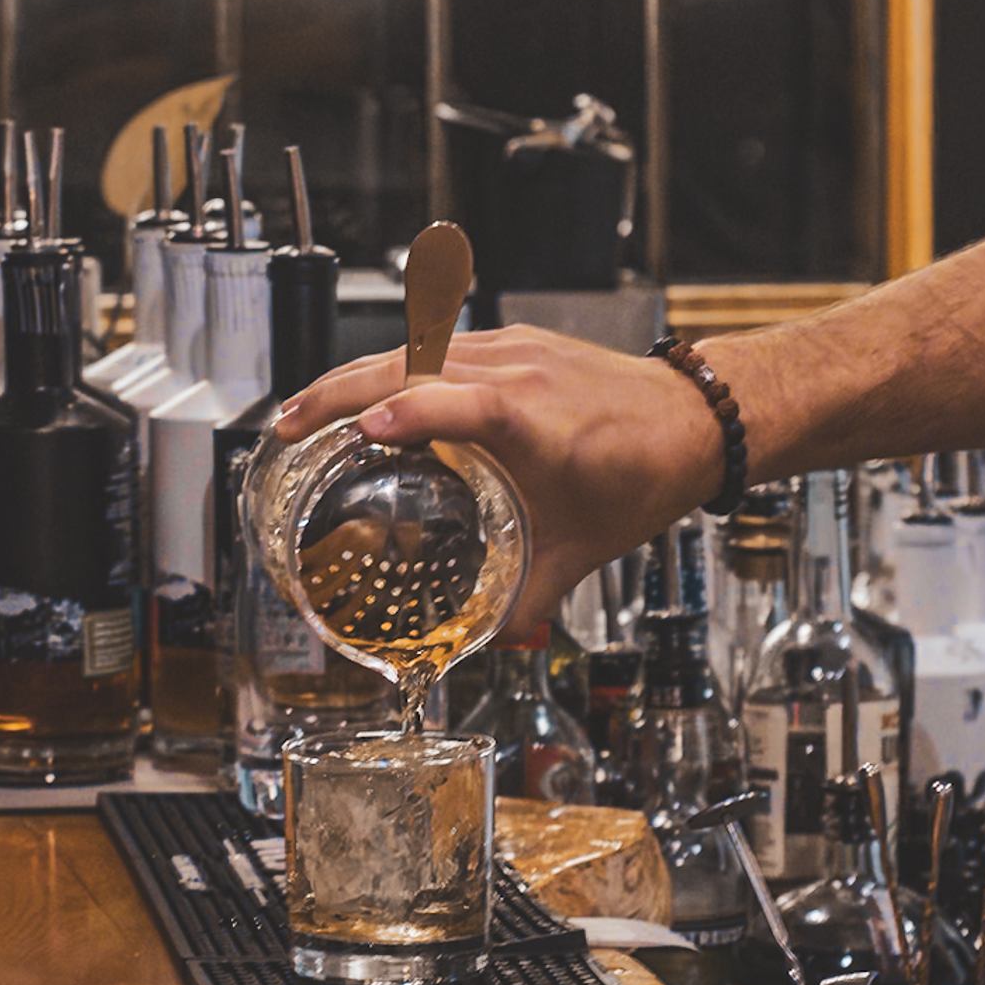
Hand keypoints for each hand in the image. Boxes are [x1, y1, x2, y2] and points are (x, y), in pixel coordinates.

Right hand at [272, 325, 728, 621]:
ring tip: (305, 412)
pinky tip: (362, 394)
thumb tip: (481, 643)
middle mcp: (516, 371)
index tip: (358, 432)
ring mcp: (511, 348)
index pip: (453, 399)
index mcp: (532, 418)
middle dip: (338, 392)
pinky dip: (388, 367)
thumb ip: (527, 602)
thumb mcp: (582, 551)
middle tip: (287, 428)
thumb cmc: (646, 472)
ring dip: (352, 376)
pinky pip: (434, 344)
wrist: (696, 420)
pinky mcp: (510, 341)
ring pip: (413, 346)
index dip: (404, 412)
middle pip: (410, 361)